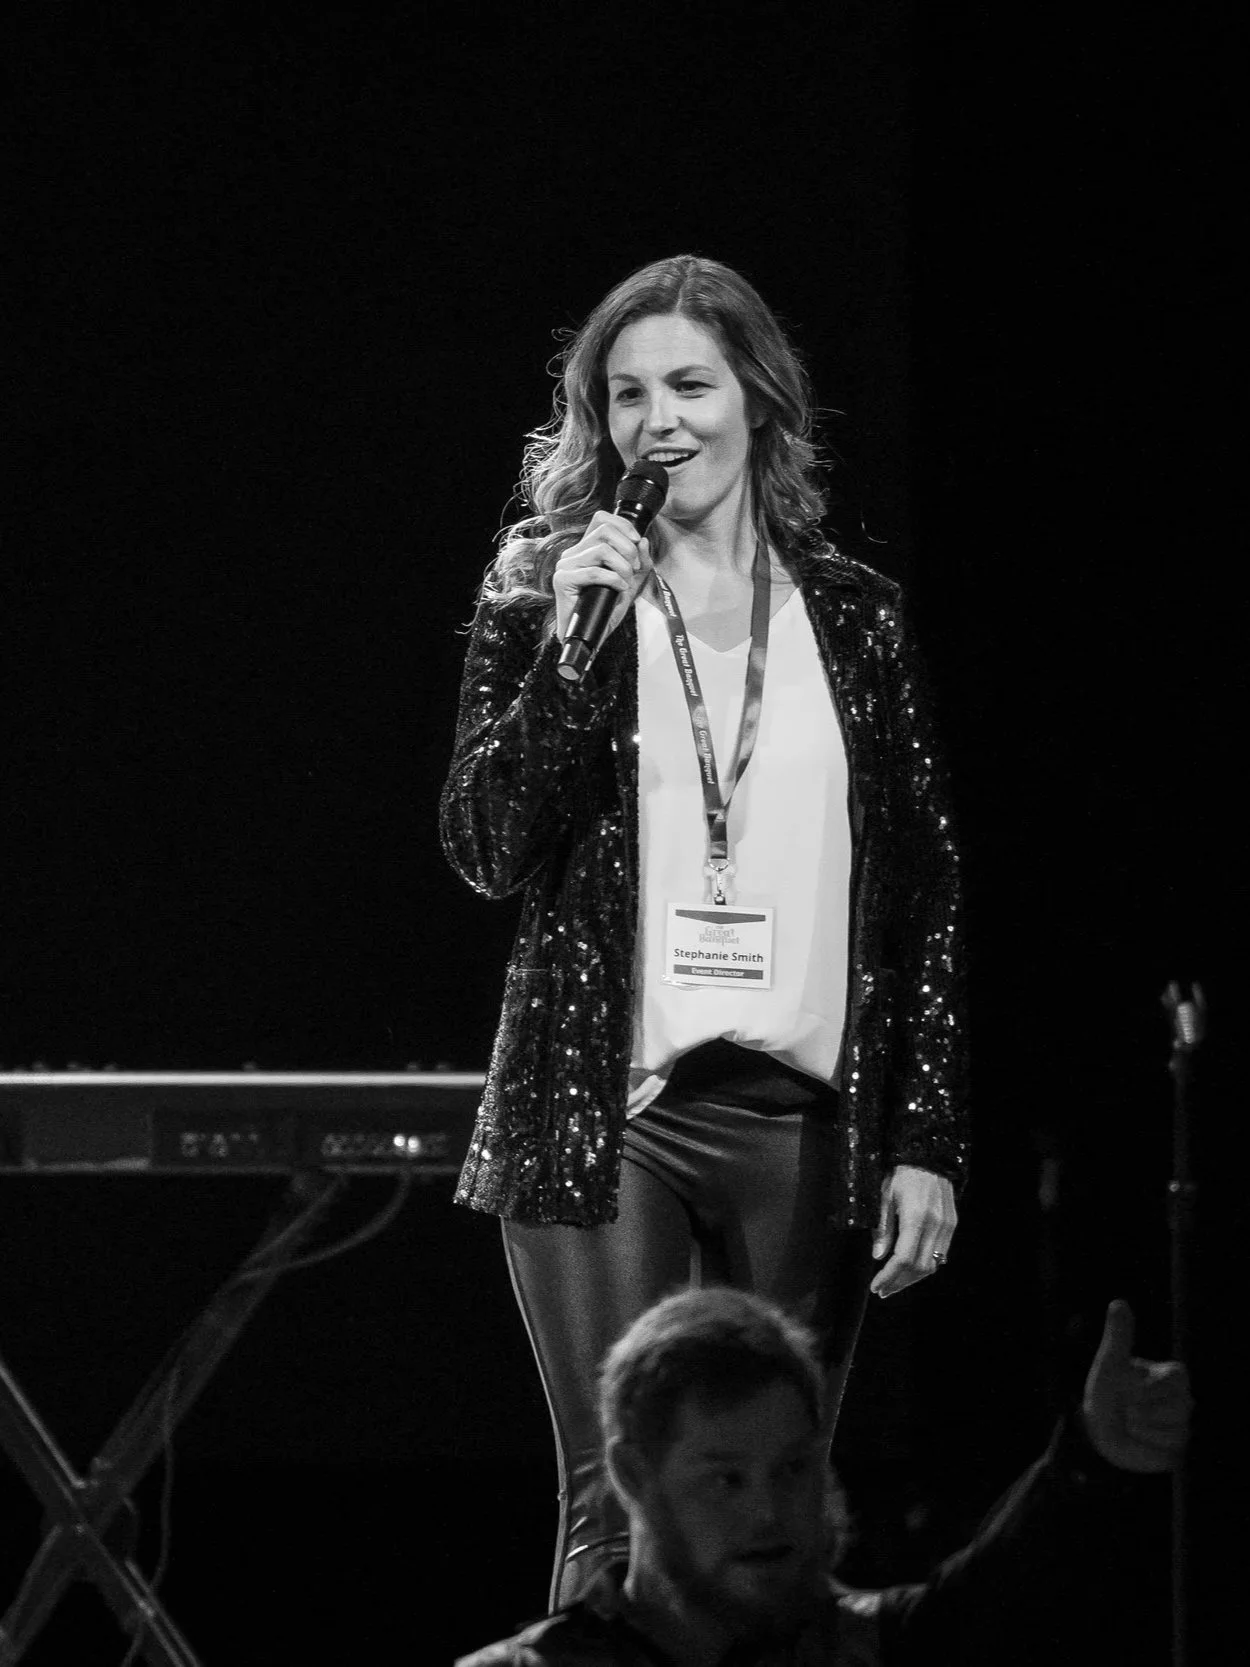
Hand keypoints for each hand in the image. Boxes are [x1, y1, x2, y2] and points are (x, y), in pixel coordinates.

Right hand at [553, 511, 653, 644]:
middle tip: (634, 568)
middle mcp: (573, 553)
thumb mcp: (632, 581)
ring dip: (622, 566)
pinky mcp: (562, 580)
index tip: (637, 542)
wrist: (592, 634)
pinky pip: (594, 571)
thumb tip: (643, 541)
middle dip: (628, 549)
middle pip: (604, 531)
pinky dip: (613, 579)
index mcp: (586, 548)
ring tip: (625, 581)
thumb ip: (641, 561)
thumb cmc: (606, 608)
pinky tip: (618, 589)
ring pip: (601, 549)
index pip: (601, 518)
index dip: (623, 525)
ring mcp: (566, 565)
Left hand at [870, 1165, 956, 1297]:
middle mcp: (935, 1225)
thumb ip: (883, 1228)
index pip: (903, 1258)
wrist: (930, 1158)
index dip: (889, 1276)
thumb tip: (878, 1257)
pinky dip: (925, 1267)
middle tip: (883, 1291)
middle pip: (919, 1267)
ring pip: (932, 1265)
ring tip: (894, 1284)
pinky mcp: (952, 1225)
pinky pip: (940, 1255)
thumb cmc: (902, 1175)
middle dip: (899, 1283)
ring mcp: (947, 1226)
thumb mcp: (885, 1196)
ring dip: (912, 1279)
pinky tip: (910, 1270)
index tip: (876, 1286)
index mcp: (916, 1217)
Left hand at [1081, 1300, 1192, 1472]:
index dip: (1150, 1387)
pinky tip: (1138, 1439)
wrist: (1098, 1430)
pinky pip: (1167, 1450)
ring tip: (1131, 1422)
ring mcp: (1182, 1425)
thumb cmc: (1107, 1392)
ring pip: (1172, 1430)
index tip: (1131, 1387)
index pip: (1177, 1378)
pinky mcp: (1177, 1449)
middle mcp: (1181, 1399)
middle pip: (1177, 1407)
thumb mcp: (1110, 1363)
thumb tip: (1118, 1302)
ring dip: (1141, 1428)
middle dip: (1142, 1409)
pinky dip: (1145, 1445)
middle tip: (1128, 1407)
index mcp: (1170, 1376)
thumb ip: (1119, 1336)